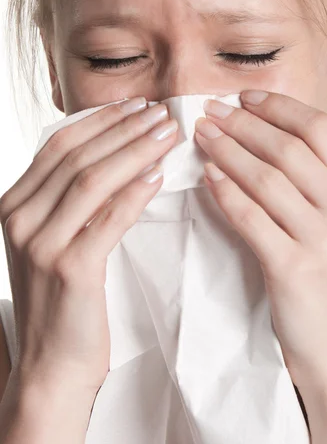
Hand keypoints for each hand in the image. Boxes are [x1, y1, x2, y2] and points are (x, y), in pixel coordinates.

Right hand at [0, 98, 178, 396]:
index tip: (136, 105)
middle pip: (77, 156)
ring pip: (91, 179)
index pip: (59, 145)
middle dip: (124, 129)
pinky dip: (134, 193)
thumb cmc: (63, 299)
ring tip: (167, 135)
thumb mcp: (54, 239)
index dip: (100, 120)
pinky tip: (158, 176)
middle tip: (161, 113)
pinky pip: (107, 219)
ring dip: (134, 151)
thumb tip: (115, 153)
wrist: (52, 364)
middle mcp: (20, 217)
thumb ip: (70, 199)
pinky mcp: (68, 269)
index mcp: (15, 203)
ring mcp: (40, 243)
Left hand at [194, 90, 326, 394]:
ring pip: (266, 177)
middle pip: (289, 147)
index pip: (320, 130)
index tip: (245, 97)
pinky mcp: (294, 268)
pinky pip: (251, 217)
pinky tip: (208, 178)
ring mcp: (324, 239)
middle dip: (244, 123)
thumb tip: (287, 142)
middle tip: (212, 111)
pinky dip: (226, 192)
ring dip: (228, 151)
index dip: (278, 107)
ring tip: (203, 136)